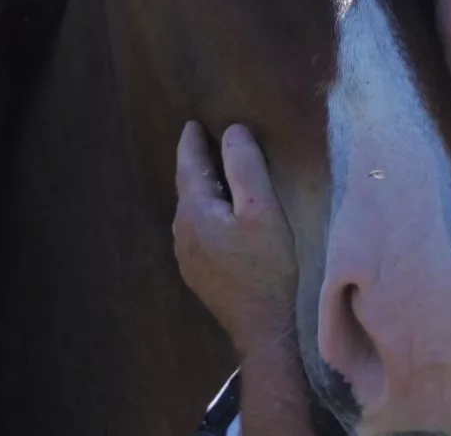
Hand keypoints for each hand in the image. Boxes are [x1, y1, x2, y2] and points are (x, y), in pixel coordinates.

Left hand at [173, 121, 297, 356]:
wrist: (265, 328)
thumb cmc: (268, 266)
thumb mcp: (263, 209)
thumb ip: (245, 167)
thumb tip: (231, 132)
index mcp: (194, 211)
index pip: (188, 165)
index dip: (192, 142)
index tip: (192, 123)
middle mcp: (182, 232)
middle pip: (187, 187)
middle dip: (195, 164)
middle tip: (206, 143)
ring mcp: (187, 256)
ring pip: (191, 210)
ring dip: (202, 190)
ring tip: (216, 175)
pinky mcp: (198, 273)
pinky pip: (197, 230)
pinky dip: (206, 212)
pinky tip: (221, 216)